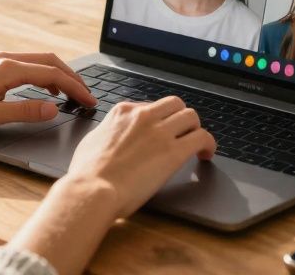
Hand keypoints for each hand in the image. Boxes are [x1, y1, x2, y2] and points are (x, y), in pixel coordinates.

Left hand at [0, 51, 96, 130]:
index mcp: (8, 69)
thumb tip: (54, 109)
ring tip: (70, 93)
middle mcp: (4, 58)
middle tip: (86, 95)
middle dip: (71, 77)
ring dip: (57, 74)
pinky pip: (25, 64)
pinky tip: (43, 89)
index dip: (75, 88)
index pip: (52, 75)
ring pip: (38, 60)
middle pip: (49, 61)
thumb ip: (25, 111)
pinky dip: (42, 73)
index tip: (89, 101)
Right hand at [63, 96, 216, 218]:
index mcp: (123, 112)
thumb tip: (110, 137)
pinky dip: (208, 144)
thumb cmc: (86, 173)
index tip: (161, 132)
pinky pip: (202, 137)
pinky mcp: (173, 151)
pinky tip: (206, 154)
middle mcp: (143, 116)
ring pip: (191, 116)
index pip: (151, 106)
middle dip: (180, 118)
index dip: (159, 120)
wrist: (92, 190)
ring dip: (195, 129)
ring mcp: (160, 132)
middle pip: (174, 104)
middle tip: (182, 134)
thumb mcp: (92, 141)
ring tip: (196, 144)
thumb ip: (107, 133)